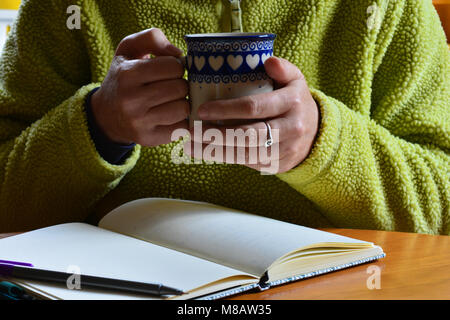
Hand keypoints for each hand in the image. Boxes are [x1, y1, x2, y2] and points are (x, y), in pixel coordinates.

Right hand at [91, 28, 189, 145]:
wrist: (106, 115)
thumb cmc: (124, 78)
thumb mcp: (128, 50)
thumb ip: (151, 38)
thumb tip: (178, 53)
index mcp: (127, 74)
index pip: (173, 66)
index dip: (176, 67)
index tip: (168, 71)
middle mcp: (131, 100)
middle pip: (180, 88)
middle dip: (180, 85)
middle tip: (171, 87)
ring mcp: (139, 122)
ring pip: (183, 108)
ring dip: (183, 103)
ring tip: (172, 101)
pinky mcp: (149, 139)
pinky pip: (181, 127)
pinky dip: (182, 120)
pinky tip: (172, 115)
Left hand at [186, 57, 319, 173]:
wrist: (316, 135)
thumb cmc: (295, 102)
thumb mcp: (296, 81)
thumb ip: (283, 68)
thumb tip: (268, 61)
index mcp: (292, 103)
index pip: (255, 107)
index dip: (226, 109)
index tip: (202, 109)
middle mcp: (290, 128)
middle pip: (247, 135)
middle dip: (216, 134)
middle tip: (191, 131)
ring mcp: (284, 150)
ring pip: (245, 153)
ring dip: (215, 151)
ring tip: (191, 146)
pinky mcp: (277, 165)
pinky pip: (248, 163)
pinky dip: (225, 158)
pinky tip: (206, 153)